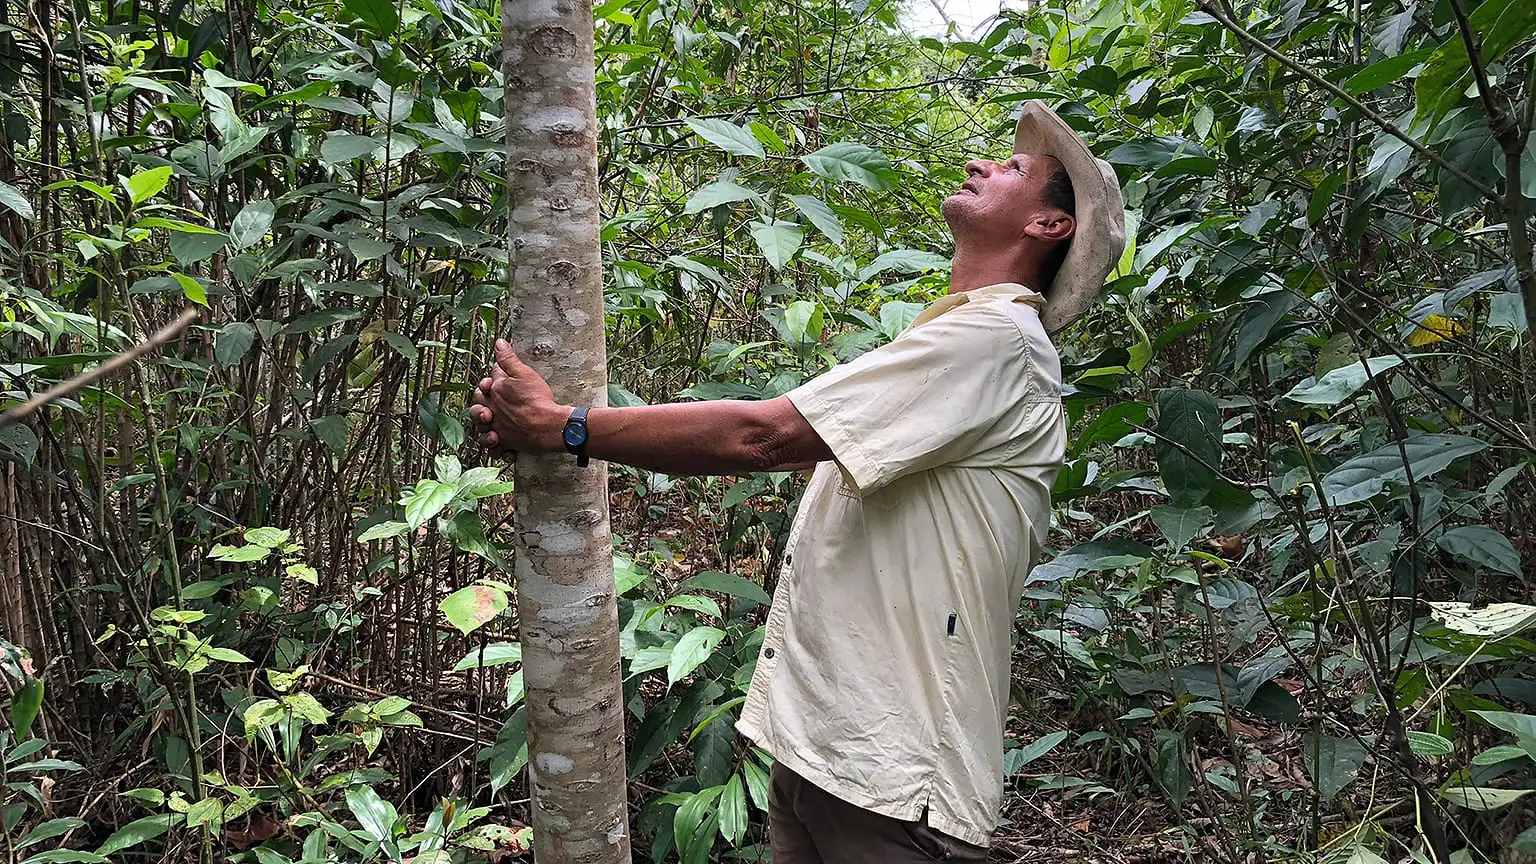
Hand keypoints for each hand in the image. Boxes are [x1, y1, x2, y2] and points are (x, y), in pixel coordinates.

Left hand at [470, 339, 568, 457]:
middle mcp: (491, 411)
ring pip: (482, 430)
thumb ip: (508, 359)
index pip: (485, 385)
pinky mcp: (505, 444)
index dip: (489, 382)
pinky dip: (497, 449)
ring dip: (485, 427)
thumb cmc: (537, 399)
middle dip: (482, 403)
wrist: (549, 425)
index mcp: (493, 393)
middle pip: (477, 407)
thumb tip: (499, 343)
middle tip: (492, 404)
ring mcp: (497, 429)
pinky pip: (495, 450)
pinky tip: (504, 444)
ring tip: (493, 424)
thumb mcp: (524, 373)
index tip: (496, 382)